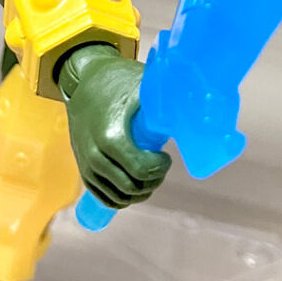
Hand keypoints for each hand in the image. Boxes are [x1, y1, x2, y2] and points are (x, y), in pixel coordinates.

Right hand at [57, 43, 170, 208]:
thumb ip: (167, 98)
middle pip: (130, 187)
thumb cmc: (117, 81)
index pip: (141, 169)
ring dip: (139, 192)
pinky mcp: (83, 170)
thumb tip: (199, 105)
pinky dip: (122, 199)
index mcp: (110, 136)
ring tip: (150, 176)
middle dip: (152, 181)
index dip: (159, 167)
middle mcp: (95, 155)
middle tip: (161, 167)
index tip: (166, 156)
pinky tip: (136, 188)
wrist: (84, 82)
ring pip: (118, 196)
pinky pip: (103, 197)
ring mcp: (86, 165)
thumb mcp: (143, 86)